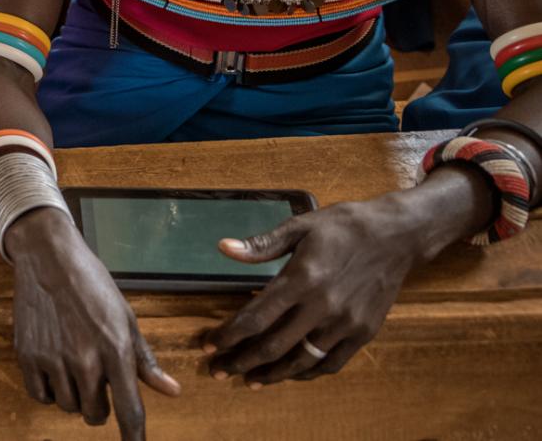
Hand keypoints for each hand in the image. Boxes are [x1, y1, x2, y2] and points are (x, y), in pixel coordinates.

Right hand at [3, 210, 179, 439]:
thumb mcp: (126, 317)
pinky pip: (41, 396)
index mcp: (116, 350)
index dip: (134, 438)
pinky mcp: (27, 355)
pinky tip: (54, 370)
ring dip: (75, 397)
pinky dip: (49, 391)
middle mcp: (84, 359)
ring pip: (68, 407)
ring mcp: (52, 358)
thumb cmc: (93, 285)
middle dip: (101, 407)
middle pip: (96, 415)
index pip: (130, 410)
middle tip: (98, 380)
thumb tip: (171, 391)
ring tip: (74, 367)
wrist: (48, 257)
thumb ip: (145, 360)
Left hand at [202, 193, 422, 386]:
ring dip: (272, 374)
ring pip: (302, 361)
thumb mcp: (300, 226)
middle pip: (274, 346)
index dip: (229, 336)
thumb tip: (224, 248)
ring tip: (249, 380)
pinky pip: (331, 362)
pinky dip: (307, 372)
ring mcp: (346, 323)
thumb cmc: (344, 227)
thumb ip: (261, 244)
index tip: (209, 346)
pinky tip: (290, 373)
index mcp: (302, 279)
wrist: (397, 235)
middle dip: (242, 361)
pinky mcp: (364, 332)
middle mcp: (323, 306)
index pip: (256, 317)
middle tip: (219, 371)